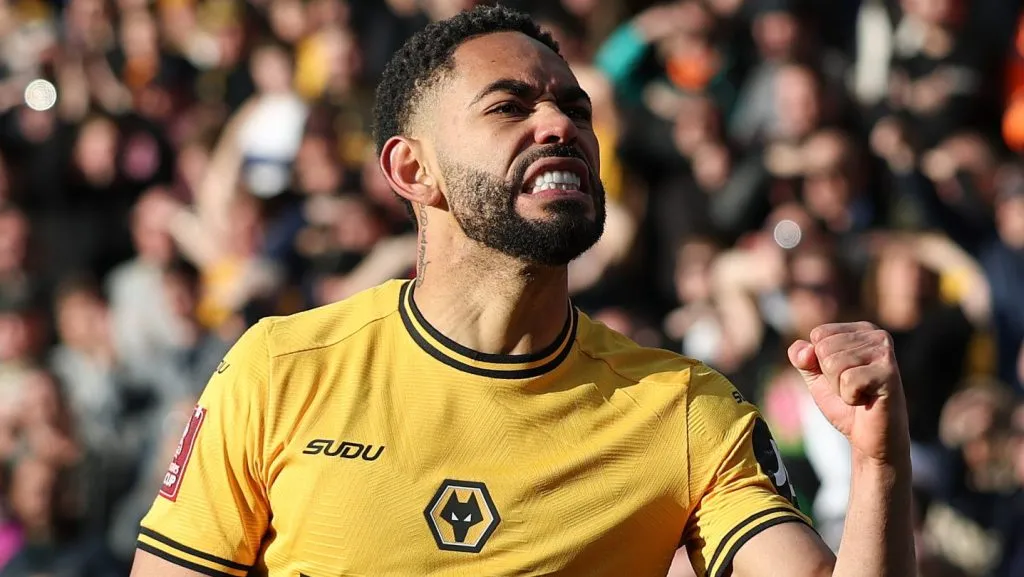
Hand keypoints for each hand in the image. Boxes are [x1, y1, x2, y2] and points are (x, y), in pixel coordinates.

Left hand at [788, 322, 909, 464]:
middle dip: (830, 377)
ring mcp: (885, 352)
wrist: (869, 439)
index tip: (842, 377)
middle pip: (824, 348)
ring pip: (833, 363)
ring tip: (860, 394)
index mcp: (860, 330)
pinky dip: (850, 397)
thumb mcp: (816, 377)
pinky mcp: (889, 372)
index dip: (819, 363)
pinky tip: (867, 400)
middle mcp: (876, 335)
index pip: (818, 334)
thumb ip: (802, 358)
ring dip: (840, 388)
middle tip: (851, 389)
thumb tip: (804, 349)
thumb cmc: (845, 406)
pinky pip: (848, 380)